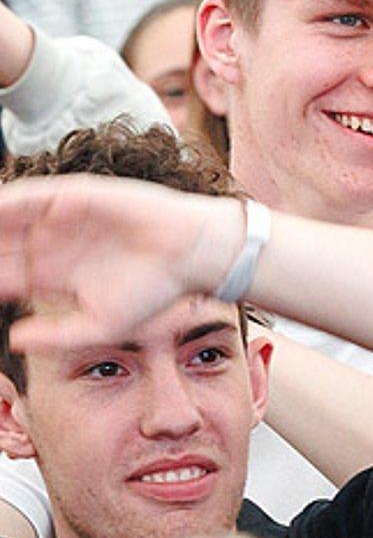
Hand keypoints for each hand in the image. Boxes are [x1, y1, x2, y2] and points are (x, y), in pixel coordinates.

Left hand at [0, 177, 242, 357]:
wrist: (190, 255)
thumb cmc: (156, 292)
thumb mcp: (101, 325)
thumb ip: (58, 335)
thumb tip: (13, 341)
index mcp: (54, 276)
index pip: (2, 278)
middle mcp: (50, 245)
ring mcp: (57, 220)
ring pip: (5, 220)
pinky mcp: (70, 196)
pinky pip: (25, 197)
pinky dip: (4, 204)